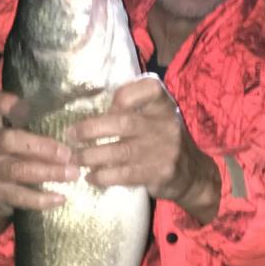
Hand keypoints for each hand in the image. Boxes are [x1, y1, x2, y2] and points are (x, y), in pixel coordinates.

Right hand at [0, 89, 79, 232]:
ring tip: (72, 174)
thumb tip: (80, 116)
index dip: (3, 102)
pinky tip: (60, 198)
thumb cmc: (14, 155)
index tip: (21, 103)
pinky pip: (19, 196)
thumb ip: (35, 123)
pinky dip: (42, 198)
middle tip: (68, 154)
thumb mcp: (17, 135)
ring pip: (17, 169)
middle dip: (41, 146)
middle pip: (9, 140)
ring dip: (48, 172)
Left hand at [67, 77, 220, 223]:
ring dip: (91, 155)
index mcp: (164, 105)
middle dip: (91, 128)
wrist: (193, 175)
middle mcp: (165, 124)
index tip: (107, 107)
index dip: (122, 96)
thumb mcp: (157, 118)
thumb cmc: (164, 141)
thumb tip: (93, 113)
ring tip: (74, 159)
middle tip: (71, 135)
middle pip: (123, 122)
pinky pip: (124, 174)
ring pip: (120, 151)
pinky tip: (91, 177)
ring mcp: (163, 150)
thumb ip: (133, 110)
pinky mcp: (159, 173)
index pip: (147, 89)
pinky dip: (103, 176)